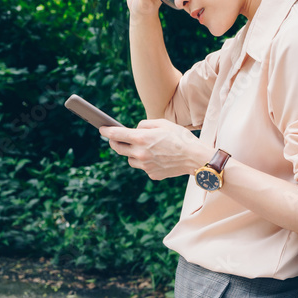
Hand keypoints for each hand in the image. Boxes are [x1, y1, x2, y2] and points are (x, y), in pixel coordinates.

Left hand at [99, 119, 214, 180]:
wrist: (195, 157)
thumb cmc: (181, 138)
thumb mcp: (163, 123)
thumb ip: (145, 124)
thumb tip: (135, 129)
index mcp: (142, 138)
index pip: (116, 134)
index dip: (106, 131)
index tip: (102, 129)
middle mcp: (140, 153)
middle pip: (118, 149)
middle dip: (115, 142)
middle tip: (116, 139)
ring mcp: (145, 166)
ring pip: (130, 159)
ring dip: (132, 153)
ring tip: (145, 149)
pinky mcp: (152, 174)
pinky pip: (143, 167)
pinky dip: (146, 162)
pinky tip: (159, 158)